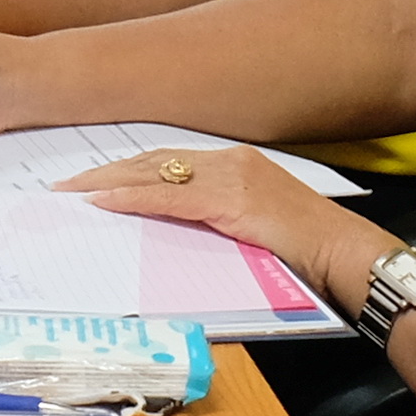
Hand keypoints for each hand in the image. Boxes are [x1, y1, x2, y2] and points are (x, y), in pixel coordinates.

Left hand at [58, 146, 375, 290]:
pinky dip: (131, 198)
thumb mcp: (253, 226)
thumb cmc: (307, 252)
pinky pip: (169, 196)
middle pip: (155, 160)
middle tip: (70, 184)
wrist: (345, 255)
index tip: (96, 178)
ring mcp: (232, 177)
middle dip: (109, 171)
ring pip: (156, 173)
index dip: (130, 169)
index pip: (171, 161)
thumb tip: (174, 231)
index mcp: (238, 165)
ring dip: (109, 182)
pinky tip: (103, 202)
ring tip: (74, 192)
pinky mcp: (231, 199)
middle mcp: (232, 161)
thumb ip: (216, 219)